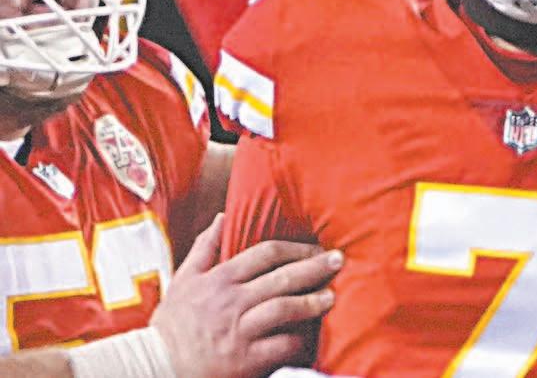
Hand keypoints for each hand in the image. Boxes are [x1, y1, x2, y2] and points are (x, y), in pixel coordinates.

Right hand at [151, 214, 341, 377]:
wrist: (154, 366)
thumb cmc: (172, 324)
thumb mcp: (183, 280)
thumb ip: (205, 248)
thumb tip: (223, 216)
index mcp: (219, 279)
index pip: (266, 253)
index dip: (296, 248)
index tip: (315, 247)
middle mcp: (232, 302)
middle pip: (283, 277)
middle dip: (315, 267)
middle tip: (338, 260)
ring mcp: (239, 331)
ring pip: (286, 308)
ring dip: (313, 301)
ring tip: (331, 296)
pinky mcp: (245, 360)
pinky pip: (282, 345)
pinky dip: (300, 339)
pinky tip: (313, 335)